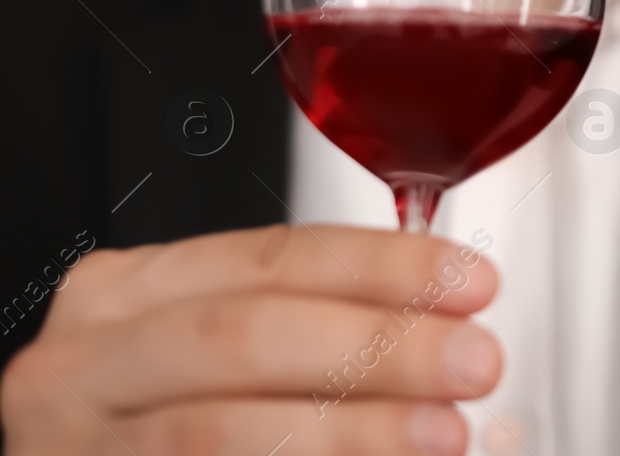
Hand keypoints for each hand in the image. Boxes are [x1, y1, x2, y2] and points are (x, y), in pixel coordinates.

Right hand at [0, 224, 500, 454]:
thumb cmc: (156, 415)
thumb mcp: (207, 349)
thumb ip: (307, 321)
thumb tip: (446, 326)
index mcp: (130, 292)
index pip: (274, 255)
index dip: (382, 267)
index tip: (471, 284)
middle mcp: (87, 363)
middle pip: (247, 334)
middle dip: (377, 346)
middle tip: (472, 361)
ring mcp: (75, 447)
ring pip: (221, 431)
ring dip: (350, 431)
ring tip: (442, 433)